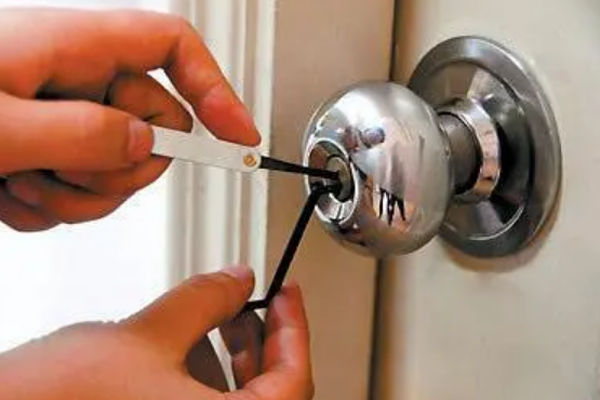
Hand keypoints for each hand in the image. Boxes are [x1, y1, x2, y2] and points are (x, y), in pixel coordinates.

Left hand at [0, 8, 259, 230]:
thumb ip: (81, 134)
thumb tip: (144, 144)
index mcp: (70, 47)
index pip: (171, 48)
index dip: (215, 90)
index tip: (238, 137)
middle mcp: (72, 79)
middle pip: (152, 127)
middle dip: (119, 170)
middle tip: (67, 174)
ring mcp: (58, 117)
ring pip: (117, 168)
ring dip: (75, 195)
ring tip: (20, 182)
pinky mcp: (41, 150)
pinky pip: (75, 190)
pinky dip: (46, 206)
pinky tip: (7, 192)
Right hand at [0, 266, 312, 399]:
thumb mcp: (147, 337)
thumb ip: (205, 302)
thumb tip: (238, 281)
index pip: (294, 381)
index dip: (295, 328)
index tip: (288, 295)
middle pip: (270, 395)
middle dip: (262, 341)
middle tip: (257, 305)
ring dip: (231, 358)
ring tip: (218, 319)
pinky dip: (202, 379)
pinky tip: (184, 347)